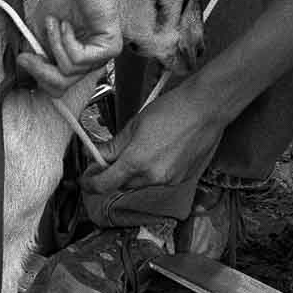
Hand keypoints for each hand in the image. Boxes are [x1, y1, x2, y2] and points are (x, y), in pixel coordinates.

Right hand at [16, 12, 112, 100]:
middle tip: (28, 55)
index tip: (24, 58)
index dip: (38, 77)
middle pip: (62, 86)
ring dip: (54, 44)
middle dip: (41, 70)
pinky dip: (65, 41)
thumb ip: (38, 53)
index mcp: (75, 56)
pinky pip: (78, 59)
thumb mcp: (41, 30)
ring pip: (68, 71)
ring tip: (56, 22)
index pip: (58, 85)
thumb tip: (27, 69)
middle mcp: (90, 59)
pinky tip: (68, 24)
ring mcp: (102, 55)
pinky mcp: (110, 48)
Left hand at [82, 80, 222, 196]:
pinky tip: (163, 150)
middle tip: (114, 156)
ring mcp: (170, 180)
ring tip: (147, 147)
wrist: (206, 108)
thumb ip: (114, 145)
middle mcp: (152, 177)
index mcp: (136, 162)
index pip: (104, 185)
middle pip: (123, 184)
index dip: (91, 183)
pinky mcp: (183, 179)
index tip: (86, 179)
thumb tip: (98, 156)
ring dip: (137, 172)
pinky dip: (156, 170)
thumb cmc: (172, 110)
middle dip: (116, 173)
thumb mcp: (135, 124)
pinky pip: (161, 180)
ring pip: (142, 183)